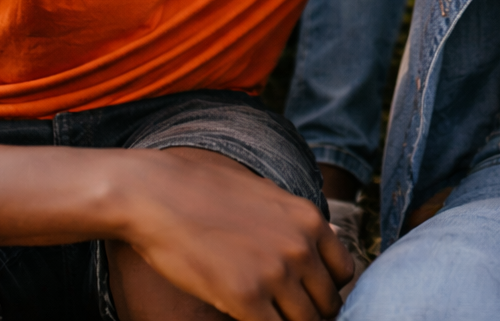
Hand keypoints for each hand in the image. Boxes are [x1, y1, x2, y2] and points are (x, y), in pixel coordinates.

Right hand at [121, 148, 353, 320]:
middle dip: (310, 312)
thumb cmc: (205, 191)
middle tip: (283, 312)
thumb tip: (336, 233)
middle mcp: (300, 247)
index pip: (344, 272)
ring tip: (266, 315)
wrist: (155, 194)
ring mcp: (275, 274)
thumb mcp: (265, 194)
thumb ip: (299, 221)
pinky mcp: (245, 297)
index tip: (304, 294)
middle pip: (328, 303)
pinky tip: (243, 317)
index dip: (326, 289)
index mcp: (308, 220)